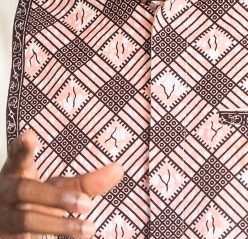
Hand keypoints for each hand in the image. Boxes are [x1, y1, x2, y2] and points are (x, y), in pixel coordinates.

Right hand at [0, 130, 123, 237]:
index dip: (21, 148)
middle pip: (26, 190)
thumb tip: (119, 169)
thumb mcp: (59, 190)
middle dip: (57, 197)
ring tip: (89, 229)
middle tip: (88, 204)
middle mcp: (5, 194)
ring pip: (26, 221)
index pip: (16, 159)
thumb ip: (87, 183)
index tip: (29, 136)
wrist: (9, 232)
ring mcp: (2, 219)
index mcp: (17, 175)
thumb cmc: (36, 204)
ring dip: (60, 225)